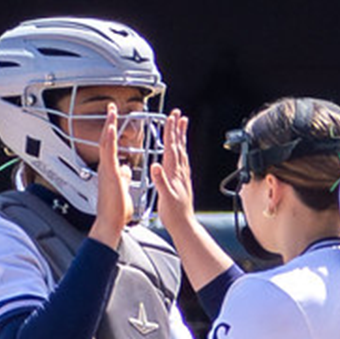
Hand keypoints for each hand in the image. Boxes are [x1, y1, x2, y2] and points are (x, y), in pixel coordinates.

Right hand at [89, 103, 131, 248]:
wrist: (110, 222)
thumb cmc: (116, 210)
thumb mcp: (123, 188)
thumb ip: (123, 177)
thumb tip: (126, 170)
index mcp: (111, 170)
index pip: (111, 146)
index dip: (113, 131)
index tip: (115, 119)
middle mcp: (106, 167)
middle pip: (106, 140)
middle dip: (109, 122)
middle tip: (111, 107)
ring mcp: (106, 170)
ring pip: (106, 143)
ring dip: (109, 125)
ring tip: (111, 111)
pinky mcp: (109, 174)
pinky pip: (108, 153)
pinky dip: (109, 139)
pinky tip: (111, 128)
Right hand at [149, 109, 196, 231]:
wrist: (184, 224)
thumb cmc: (173, 213)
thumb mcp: (164, 197)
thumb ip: (160, 181)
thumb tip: (155, 167)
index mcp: (173, 173)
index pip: (171, 148)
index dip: (170, 132)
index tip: (170, 118)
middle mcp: (180, 172)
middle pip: (178, 145)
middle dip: (177, 128)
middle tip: (177, 114)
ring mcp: (183, 175)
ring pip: (182, 150)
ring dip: (181, 136)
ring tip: (182, 124)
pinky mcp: (182, 180)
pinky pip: (182, 160)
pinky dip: (181, 150)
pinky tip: (180, 149)